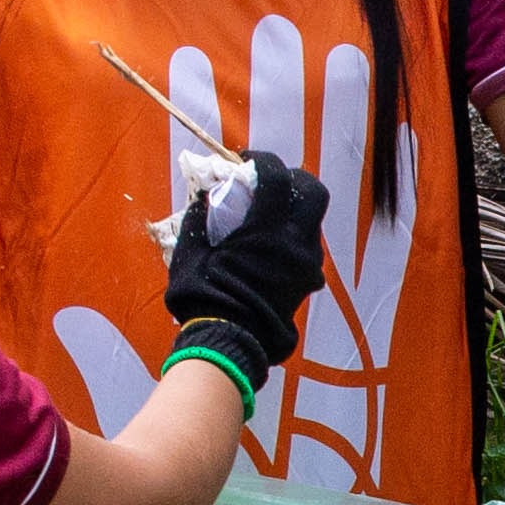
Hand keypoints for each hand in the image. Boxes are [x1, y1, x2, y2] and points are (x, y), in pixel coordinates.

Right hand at [160, 147, 331, 379]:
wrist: (227, 344)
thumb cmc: (204, 297)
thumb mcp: (191, 251)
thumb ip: (201, 217)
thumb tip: (207, 195)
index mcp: (268, 230)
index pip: (277, 177)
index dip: (263, 160)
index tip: (247, 160)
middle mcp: (296, 244)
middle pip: (313, 193)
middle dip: (293, 180)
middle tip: (269, 182)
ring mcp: (306, 265)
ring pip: (312, 223)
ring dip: (293, 211)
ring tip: (267, 217)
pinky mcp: (307, 284)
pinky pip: (307, 250)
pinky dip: (292, 238)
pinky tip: (270, 247)